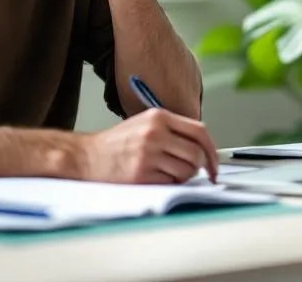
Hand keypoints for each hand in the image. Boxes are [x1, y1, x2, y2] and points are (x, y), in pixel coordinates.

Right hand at [77, 109, 219, 184]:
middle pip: (196, 153)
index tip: (214, 163)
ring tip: (169, 174)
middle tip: (193, 172)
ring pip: (186, 171)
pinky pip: (170, 183)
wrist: (87, 156)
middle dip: (200, 167)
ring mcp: (147, 154)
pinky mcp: (141, 174)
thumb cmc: (117, 143)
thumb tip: (204, 147)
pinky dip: (169, 184)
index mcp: (158, 117)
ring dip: (184, 178)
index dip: (212, 150)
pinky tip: (156, 178)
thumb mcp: (145, 123)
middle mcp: (154, 133)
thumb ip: (173, 130)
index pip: (200, 131)